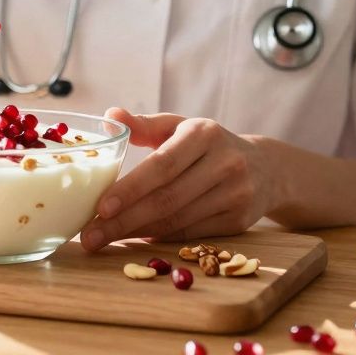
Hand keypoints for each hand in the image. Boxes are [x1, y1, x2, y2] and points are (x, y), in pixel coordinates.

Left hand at [80, 108, 274, 250]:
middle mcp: (225, 163)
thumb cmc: (208, 145)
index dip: (131, 188)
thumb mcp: (180, 126)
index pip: (162, 165)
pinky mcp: (239, 222)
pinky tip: (134, 239)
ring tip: (103, 239)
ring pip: (177, 220)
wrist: (266, 168)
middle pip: (167, 199)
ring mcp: (236, 195)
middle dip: (124, 221)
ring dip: (136, 233)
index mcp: (204, 134)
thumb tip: (108, 116)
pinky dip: (158, 238)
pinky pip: (190, 234)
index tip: (101, 207)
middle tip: (89, 235)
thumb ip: (144, 125)